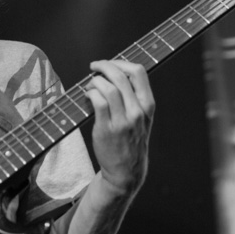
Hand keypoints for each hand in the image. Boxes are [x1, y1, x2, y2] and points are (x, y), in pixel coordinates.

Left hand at [85, 60, 153, 194]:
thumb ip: (133, 98)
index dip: (121, 62)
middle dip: (104, 66)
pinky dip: (90, 93)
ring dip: (95, 81)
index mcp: (147, 105)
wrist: (126, 171)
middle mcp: (137, 112)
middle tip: (94, 67)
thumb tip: (112, 74)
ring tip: (90, 85)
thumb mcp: (142, 119)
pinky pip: (97, 102)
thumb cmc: (130, 141)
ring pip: (108, 87)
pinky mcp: (106, 129)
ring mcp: (122, 121)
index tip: (109, 63)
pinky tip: (87, 96)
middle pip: (121, 76)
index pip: (139, 72)